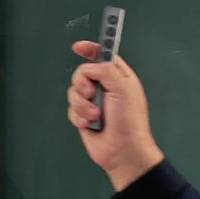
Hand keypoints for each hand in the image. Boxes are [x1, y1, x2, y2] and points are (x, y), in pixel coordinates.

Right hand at [67, 46, 163, 190]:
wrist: (122, 151)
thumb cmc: (128, 119)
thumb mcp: (122, 87)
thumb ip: (104, 69)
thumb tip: (88, 68)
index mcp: (118, 76)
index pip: (101, 56)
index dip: (89, 49)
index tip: (77, 47)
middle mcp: (105, 87)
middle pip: (81, 73)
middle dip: (82, 84)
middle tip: (91, 93)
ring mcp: (93, 102)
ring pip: (73, 92)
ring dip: (82, 105)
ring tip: (95, 116)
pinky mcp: (83, 117)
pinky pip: (71, 110)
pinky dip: (79, 117)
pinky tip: (91, 126)